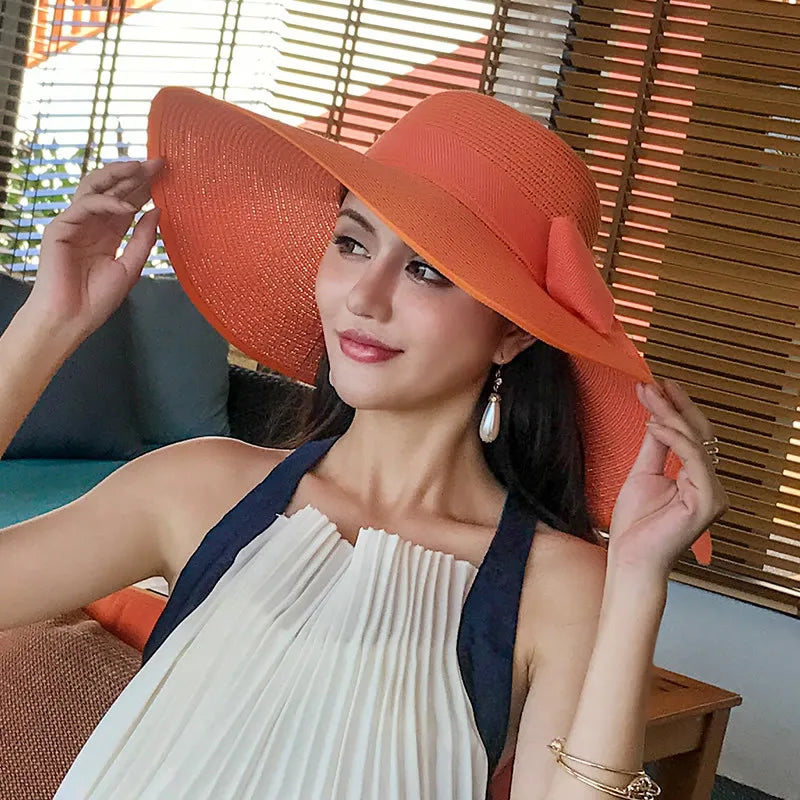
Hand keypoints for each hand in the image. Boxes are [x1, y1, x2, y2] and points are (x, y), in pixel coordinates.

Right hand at [27, 158, 163, 339]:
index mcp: (109, 234)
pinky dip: (107, 202)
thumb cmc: (97, 300)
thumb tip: (159, 211)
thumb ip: (144, 239)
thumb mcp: (131, 267)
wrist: (72, 319)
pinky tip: (129, 206)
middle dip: (135, 175)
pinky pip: (85, 205)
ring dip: (118, 176)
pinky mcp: (60, 228)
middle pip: (113, 190)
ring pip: (94, 188)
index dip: (146, 187)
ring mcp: (75, 224)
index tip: (165, 174)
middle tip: (158, 163)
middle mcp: (92, 224)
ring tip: (140, 169)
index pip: (128, 202)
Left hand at [607, 379, 728, 577]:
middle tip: (653, 383)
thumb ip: (655, 446)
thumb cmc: (635, 525)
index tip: (654, 385)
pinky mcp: (708, 501)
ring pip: (696, 442)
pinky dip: (674, 438)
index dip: (674, 408)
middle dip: (673, 405)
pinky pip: (693, 459)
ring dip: (669, 415)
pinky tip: (653, 424)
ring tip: (648, 395)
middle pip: (698, 434)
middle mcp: (710, 485)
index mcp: (696, 479)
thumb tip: (657, 415)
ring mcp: (712, 493)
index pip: (691, 435)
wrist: (629, 558)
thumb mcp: (643, 473)